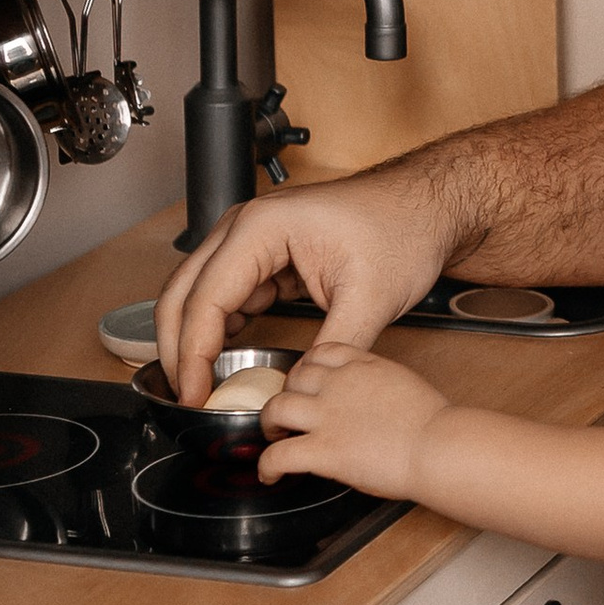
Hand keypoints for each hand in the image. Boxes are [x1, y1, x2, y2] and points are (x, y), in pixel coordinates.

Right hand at [155, 161, 467, 411]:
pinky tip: (226, 361)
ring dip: (195, 339)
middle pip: (184, 293)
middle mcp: (244, 226)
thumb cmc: (403, 231)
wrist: (425, 207)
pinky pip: (226, 294)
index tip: (194, 395)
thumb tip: (298, 390)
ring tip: (201, 387)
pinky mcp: (264, 254)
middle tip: (186, 397)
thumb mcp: (371, 298)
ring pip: (199, 294)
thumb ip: (331, 348)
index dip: (193, 354)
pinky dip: (220, 328)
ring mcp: (250, 238)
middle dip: (178, 349)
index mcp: (262, 228)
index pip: (206, 299)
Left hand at [260, 346, 448, 503]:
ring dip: (268, 424)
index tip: (306, 381)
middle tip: (289, 413)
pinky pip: (278, 455)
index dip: (306, 367)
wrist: (437, 446)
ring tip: (273, 437)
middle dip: (286, 394)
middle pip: (293, 378)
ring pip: (275, 409)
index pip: (320, 352)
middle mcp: (338, 384)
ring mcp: (326, 416)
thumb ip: (378, 386)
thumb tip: (367, 403)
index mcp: (362, 365)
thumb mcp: (404, 384)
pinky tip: (270, 475)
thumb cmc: (434, 424)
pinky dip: (267, 467)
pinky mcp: (322, 450)